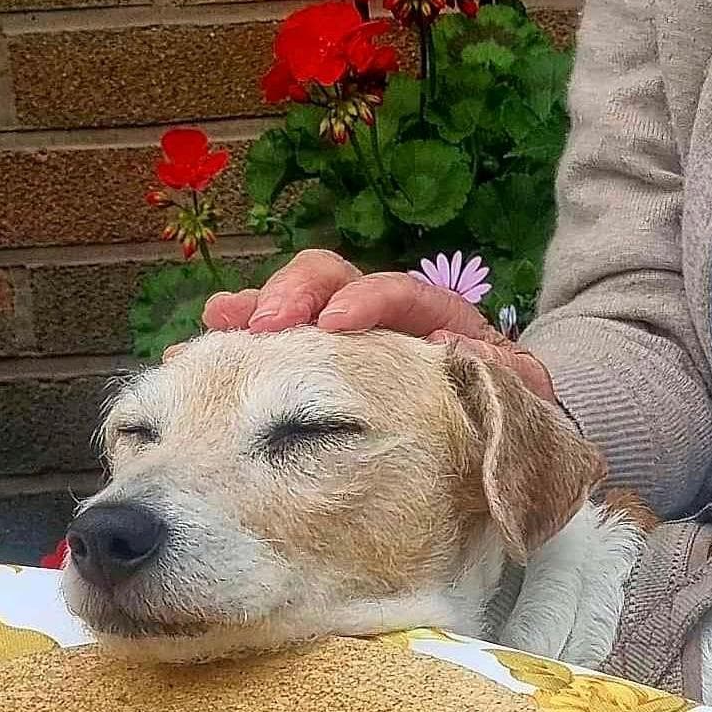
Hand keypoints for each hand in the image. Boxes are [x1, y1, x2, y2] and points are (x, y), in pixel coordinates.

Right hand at [201, 249, 558, 404]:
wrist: (496, 431)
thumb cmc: (506, 416)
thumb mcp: (522, 399)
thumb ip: (509, 382)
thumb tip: (467, 357)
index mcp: (435, 319)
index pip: (399, 292)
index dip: (366, 299)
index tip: (336, 322)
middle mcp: (381, 319)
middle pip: (333, 280)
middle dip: (296, 291)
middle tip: (266, 323)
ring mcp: (342, 340)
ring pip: (293, 306)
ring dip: (254, 310)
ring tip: (218, 324)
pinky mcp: (312, 369)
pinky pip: (267, 350)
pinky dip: (231, 347)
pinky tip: (190, 357)